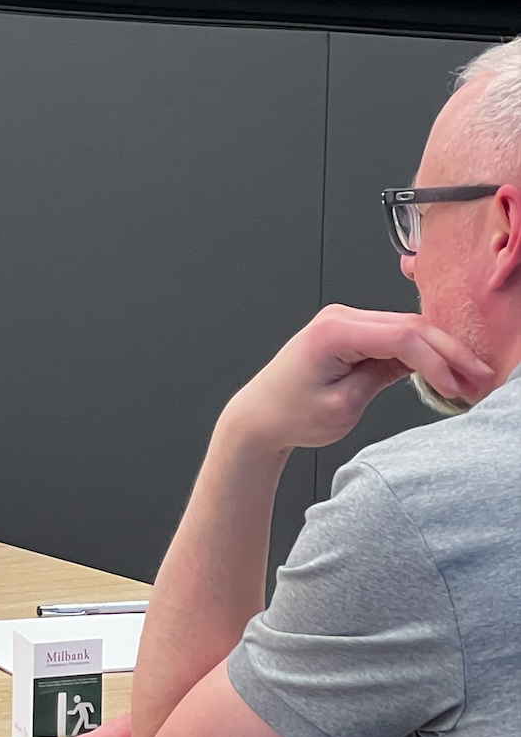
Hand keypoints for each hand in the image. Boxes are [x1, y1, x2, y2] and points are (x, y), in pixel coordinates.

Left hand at [220, 306, 495, 456]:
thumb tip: (421, 364)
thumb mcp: (343, 406)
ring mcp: (344, 321)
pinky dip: (420, 353)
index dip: (437, 361)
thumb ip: (382, 378)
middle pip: (410, 327)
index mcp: (332, 332)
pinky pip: (395, 336)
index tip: (457, 387)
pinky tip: (443, 371)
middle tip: (479, 380)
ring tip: (468, 380)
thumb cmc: (287, 416)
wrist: (258, 418)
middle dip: (449, 354)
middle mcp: (338, 318)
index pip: (401, 337)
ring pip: (407, 329)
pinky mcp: (351, 332)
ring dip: (440, 353)